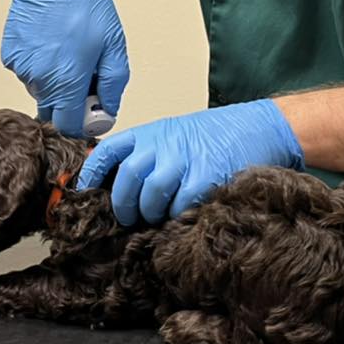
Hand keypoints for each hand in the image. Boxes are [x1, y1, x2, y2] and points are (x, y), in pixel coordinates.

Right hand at [1, 0, 129, 136]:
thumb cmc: (82, 4)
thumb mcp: (113, 45)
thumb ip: (113, 84)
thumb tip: (108, 109)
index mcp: (67, 80)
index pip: (68, 126)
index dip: (81, 122)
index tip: (91, 109)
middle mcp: (40, 79)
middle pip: (54, 110)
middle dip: (69, 100)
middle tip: (83, 72)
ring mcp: (22, 68)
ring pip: (41, 91)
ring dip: (55, 81)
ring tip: (67, 50)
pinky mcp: (11, 56)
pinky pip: (29, 73)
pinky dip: (41, 65)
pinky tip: (50, 43)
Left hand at [76, 100, 303, 226]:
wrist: (258, 127)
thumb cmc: (215, 134)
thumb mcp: (174, 133)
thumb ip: (149, 152)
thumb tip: (122, 183)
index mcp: (151, 132)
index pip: (109, 150)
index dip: (92, 173)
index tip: (85, 191)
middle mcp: (163, 144)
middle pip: (127, 178)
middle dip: (123, 203)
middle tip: (127, 216)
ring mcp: (183, 160)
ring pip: (150, 195)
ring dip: (150, 212)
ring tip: (156, 217)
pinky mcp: (205, 177)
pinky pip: (180, 205)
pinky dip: (177, 215)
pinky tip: (182, 215)